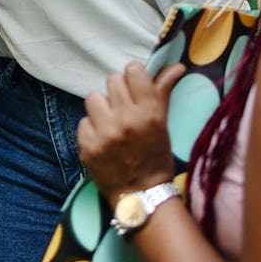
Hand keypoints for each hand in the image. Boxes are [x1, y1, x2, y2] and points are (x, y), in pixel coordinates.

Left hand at [78, 61, 183, 202]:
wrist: (141, 196)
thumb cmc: (155, 157)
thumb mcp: (162, 124)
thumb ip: (163, 91)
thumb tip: (177, 65)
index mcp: (149, 113)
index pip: (133, 70)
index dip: (134, 78)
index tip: (135, 89)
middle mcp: (126, 120)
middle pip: (112, 80)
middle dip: (118, 93)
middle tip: (124, 111)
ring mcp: (105, 133)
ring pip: (93, 97)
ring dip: (101, 108)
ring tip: (111, 124)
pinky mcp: (87, 145)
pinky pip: (84, 121)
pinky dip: (92, 129)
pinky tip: (103, 141)